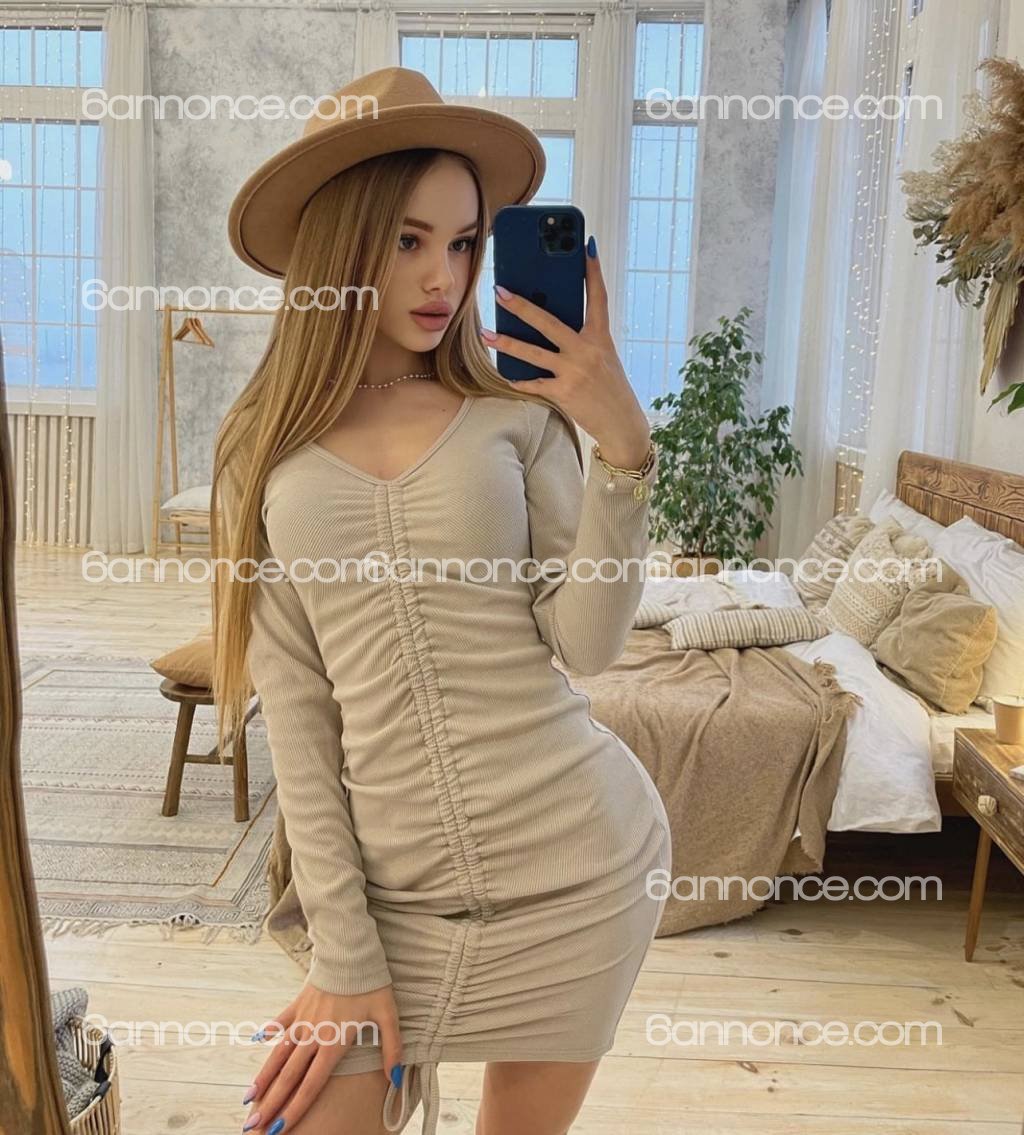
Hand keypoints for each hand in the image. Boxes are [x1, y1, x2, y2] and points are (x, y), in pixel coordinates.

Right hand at [241, 980, 402, 1132]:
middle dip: (271, 1104)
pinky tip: (258, 1040)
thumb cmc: (371, 984)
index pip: (311, 1085)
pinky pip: (281, 1021)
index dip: (295, 1109)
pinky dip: (269, 1032)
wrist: (350, 952)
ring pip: (279, 1054)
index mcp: (333, 1043)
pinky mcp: (298, 1003)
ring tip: (249, 1098)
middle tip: (252, 1127)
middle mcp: (313, 1036)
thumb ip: (392, 1047)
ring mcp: (303, 1019)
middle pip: (289, 1076)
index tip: (279, 1129)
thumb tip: (395, 1077)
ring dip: (264, 1077)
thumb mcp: (388, 1015)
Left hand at [481, 235, 650, 468]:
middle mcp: (588, 351)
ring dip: (507, 343)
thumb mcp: (603, 359)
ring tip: (486, 333)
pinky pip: (534, 383)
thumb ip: (582, 341)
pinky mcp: (564, 393)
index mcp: (601, 337)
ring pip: (533, 353)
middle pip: (549, 322)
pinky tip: (506, 374)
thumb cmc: (611, 388)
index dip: (593, 271)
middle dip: (522, 306)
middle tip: (500, 290)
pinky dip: (519, 380)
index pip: (598, 297)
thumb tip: (550, 326)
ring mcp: (574, 372)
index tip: (587, 245)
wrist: (622, 424)